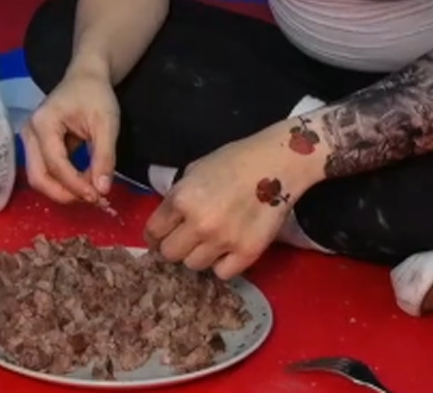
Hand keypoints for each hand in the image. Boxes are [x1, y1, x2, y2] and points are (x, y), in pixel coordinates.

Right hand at [20, 62, 119, 205]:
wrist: (87, 77)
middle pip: (38, 176)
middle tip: (93, 199)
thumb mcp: (107, 123)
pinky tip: (84, 183)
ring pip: (39, 177)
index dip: (75, 184)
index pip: (55, 163)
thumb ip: (105, 156)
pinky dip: (64, 181)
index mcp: (43, 123)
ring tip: (91, 192)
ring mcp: (29, 141)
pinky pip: (46, 170)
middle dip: (65, 193)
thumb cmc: (96, 95)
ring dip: (64, 190)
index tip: (97, 195)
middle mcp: (29, 134)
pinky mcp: (37, 146)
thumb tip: (103, 190)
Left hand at [143, 127, 315, 279]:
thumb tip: (167, 221)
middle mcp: (199, 223)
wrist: (278, 162)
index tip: (163, 235)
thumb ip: (179, 196)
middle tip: (190, 236)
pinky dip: (224, 262)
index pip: (153, 232)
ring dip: (200, 253)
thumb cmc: (236, 159)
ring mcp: (223, 240)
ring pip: (194, 265)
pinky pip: (222, 272)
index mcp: (182, 198)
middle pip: (170, 254)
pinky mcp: (247, 252)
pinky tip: (230, 246)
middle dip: (176, 244)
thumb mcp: (196, 169)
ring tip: (214, 238)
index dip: (156, 234)